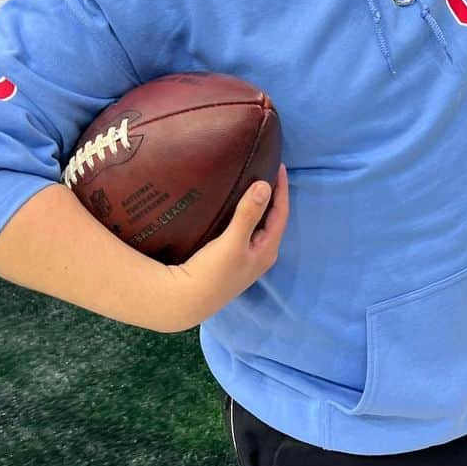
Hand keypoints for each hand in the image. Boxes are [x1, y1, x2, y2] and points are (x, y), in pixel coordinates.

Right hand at [161, 164, 289, 330]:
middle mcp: (261, 254)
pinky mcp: (232, 259)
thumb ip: (249, 214)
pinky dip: (246, 215)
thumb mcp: (232, 242)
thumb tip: (264, 186)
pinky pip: (246, 230)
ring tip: (253, 183)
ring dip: (259, 205)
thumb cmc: (211, 272)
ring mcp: (247, 258)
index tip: (278, 166)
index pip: (281, 213)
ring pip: (259, 225)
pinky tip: (236, 208)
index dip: (281, 189)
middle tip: (267, 170)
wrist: (186, 299)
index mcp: (267, 250)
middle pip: (272, 218)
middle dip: (272, 196)